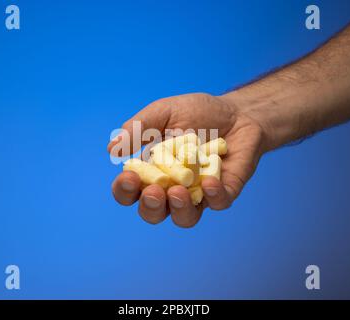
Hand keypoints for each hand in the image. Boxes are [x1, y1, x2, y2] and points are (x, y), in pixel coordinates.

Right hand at [108, 93, 267, 227]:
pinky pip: (217, 204)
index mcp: (152, 172)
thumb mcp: (164, 112)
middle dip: (150, 207)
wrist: (238, 112)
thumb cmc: (198, 113)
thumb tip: (111, 149)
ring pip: (184, 218)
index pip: (130, 192)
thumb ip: (138, 128)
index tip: (129, 176)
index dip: (124, 190)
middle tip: (154, 191)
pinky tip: (210, 182)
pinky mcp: (224, 192)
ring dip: (179, 210)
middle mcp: (172, 189)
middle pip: (153, 213)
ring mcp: (199, 194)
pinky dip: (213, 197)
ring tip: (178, 192)